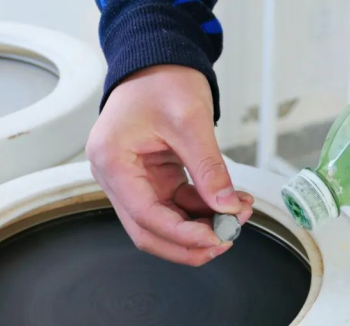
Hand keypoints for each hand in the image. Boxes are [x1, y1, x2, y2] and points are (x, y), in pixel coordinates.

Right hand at [86, 65, 252, 265]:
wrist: (157, 61)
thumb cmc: (162, 80)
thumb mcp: (191, 122)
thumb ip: (209, 169)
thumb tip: (227, 208)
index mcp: (112, 160)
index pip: (146, 215)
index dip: (182, 235)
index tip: (217, 239)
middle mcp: (114, 176)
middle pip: (148, 230)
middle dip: (189, 242)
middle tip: (227, 238)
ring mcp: (130, 180)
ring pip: (162, 224)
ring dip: (199, 226)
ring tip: (237, 213)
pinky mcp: (148, 180)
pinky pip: (173, 207)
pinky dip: (200, 211)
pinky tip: (228, 203)